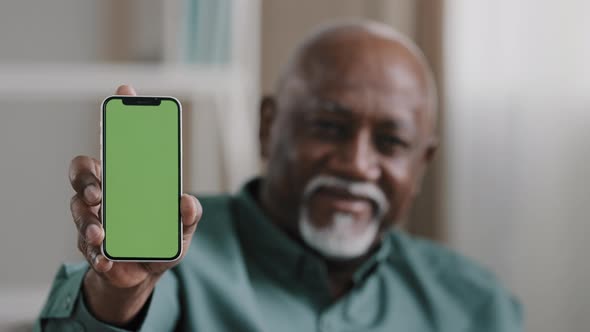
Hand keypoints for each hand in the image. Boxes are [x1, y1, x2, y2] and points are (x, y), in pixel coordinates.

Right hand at [69, 85, 200, 323]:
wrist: (145, 274)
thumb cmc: (162, 240)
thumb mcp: (182, 228)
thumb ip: (189, 215)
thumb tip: (188, 202)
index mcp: (128, 180)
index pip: (118, 144)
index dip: (119, 118)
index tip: (124, 90)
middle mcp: (106, 192)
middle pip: (84, 171)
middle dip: (87, 176)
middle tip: (101, 191)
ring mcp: (93, 217)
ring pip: (78, 207)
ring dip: (88, 220)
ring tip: (101, 233)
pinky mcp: (88, 244)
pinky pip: (85, 244)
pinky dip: (95, 252)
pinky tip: (106, 259)